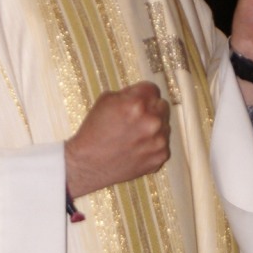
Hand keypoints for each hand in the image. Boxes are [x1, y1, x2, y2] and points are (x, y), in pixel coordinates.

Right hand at [65, 82, 170, 197]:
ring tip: (135, 136)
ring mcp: (158, 140)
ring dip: (154, 128)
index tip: (138, 101)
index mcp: (137, 104)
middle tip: (136, 119)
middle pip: (162, 105)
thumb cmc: (94, 132)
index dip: (143, 94)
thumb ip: (128, 93)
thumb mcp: (105, 100)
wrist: (88, 164)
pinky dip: (153, 145)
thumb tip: (141, 93)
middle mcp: (151, 121)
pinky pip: (163, 143)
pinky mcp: (160, 156)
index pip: (152, 89)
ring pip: (164, 125)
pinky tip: (138, 148)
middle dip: (151, 109)